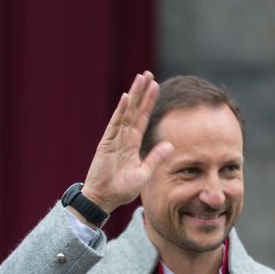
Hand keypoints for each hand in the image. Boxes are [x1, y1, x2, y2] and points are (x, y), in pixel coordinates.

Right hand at [81, 71, 173, 212]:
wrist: (104, 199)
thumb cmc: (121, 190)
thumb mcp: (144, 174)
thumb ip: (156, 158)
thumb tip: (170, 144)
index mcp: (132, 145)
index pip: (143, 119)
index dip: (149, 103)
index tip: (156, 86)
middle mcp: (123, 138)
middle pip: (135, 110)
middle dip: (142, 93)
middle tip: (148, 74)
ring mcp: (114, 139)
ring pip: (126, 112)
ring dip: (134, 95)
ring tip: (140, 78)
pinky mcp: (106, 144)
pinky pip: (115, 124)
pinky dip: (121, 111)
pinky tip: (127, 98)